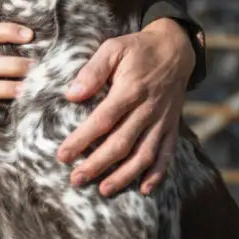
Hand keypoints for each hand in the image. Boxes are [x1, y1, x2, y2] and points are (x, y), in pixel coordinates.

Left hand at [56, 18, 194, 196]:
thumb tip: (72, 94)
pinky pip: (166, 154)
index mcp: (130, 90)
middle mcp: (148, 109)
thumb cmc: (137, 50)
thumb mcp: (113, 49)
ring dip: (124, 175)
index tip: (62, 155)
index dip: (82, 140)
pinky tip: (144, 190)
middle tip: (76, 179)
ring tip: (104, 190)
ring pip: (144, 154)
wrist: (176, 49)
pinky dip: (157, 174)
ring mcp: (162, 121)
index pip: (102, 120)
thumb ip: (92, 71)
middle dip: (97, 164)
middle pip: (121, 143)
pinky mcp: (171, 127)